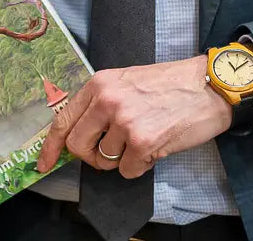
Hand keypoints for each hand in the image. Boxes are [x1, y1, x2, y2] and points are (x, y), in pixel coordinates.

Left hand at [36, 56, 231, 179]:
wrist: (208, 87)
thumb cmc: (170, 85)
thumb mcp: (126, 82)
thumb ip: (100, 103)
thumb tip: (79, 134)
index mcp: (99, 84)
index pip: (63, 120)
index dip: (51, 146)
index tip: (44, 163)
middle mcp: (107, 100)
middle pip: (77, 146)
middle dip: (91, 156)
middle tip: (111, 151)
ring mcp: (124, 122)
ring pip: (104, 161)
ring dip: (122, 158)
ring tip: (143, 139)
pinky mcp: (142, 142)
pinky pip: (127, 170)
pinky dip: (141, 165)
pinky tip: (155, 145)